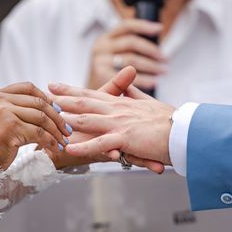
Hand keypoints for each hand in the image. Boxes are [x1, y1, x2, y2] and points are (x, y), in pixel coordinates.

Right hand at [0, 82, 70, 169]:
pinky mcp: (10, 127)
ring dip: (56, 131)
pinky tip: (55, 148)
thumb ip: (14, 110)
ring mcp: (4, 112)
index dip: (46, 97)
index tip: (58, 110)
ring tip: (63, 141)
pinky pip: (38, 133)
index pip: (27, 87)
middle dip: (56, 117)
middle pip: (38, 102)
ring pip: (40, 117)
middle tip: (67, 130)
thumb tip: (44, 107)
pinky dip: (50, 141)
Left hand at [49, 79, 174, 166]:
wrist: (187, 130)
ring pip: (87, 119)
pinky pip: (100, 143)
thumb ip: (136, 93)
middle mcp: (118, 110)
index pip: (93, 93)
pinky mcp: (126, 138)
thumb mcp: (150, 104)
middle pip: (85, 102)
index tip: (55, 85)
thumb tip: (128, 83)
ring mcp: (120, 123)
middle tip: (44, 96)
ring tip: (49, 118)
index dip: (72, 89)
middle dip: (63, 99)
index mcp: (122, 103)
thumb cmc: (171, 120)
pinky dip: (84, 146)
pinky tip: (69, 148)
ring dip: (67, 119)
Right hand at [87, 19, 165, 90]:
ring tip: (163, 71)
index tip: (160, 28)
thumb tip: (157, 47)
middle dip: (152, 50)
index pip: (126, 26)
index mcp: (105, 39)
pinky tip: (154, 81)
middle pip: (131, 42)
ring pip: (131, 59)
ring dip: (151, 65)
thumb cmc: (108, 77)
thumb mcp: (113, 58)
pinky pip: (128, 76)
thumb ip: (129, 50)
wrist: (91, 97)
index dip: (144, 25)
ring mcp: (99, 61)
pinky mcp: (101, 76)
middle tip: (165, 59)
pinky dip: (144, 79)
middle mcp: (100, 47)